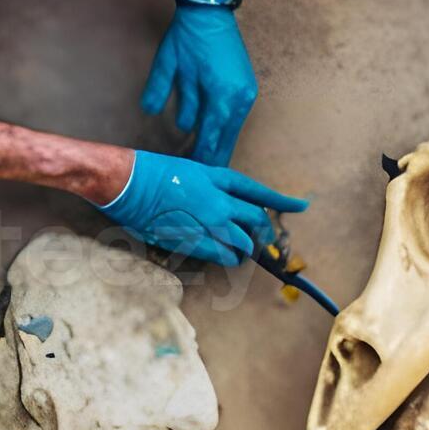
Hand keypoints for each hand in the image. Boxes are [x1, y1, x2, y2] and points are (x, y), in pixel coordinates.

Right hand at [97, 151, 304, 265]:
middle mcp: (218, 200)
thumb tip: (223, 204)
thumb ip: (210, 187)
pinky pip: (224, 255)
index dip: (281, 200)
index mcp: (217, 178)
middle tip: (261, 239)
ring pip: (243, 241)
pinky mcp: (193, 240)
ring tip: (239, 250)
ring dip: (245, 247)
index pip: (257, 192)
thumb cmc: (150, 173)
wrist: (127, 182)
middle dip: (262, 231)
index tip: (301, 206)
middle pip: (255, 219)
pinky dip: (230, 258)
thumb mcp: (189, 171)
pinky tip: (228, 257)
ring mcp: (208, 222)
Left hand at [141, 3, 258, 166]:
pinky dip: (221, 131)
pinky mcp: (248, 89)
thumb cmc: (188, 36)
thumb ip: (160, 91)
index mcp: (221, 97)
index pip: (209, 142)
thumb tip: (150, 112)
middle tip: (194, 178)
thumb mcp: (169, 64)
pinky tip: (209, 139)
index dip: (197, 161)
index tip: (185, 174)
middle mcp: (239, 100)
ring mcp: (246, 95)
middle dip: (209, 161)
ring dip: (216, 147)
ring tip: (199, 162)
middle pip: (225, 144)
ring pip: (231, 134)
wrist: (211, 11)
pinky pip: (234, 120)